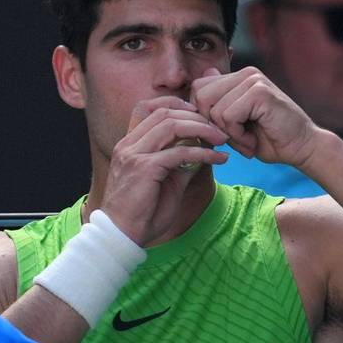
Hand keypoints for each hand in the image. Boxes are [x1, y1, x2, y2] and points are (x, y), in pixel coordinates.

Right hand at [101, 96, 227, 245]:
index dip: (176, 106)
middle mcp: (128, 145)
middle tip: (218, 131)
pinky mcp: (145, 168)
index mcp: (128, 145)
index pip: (148, 108)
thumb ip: (179, 164)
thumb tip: (201, 152)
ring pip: (172, 125)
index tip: (199, 116)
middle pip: (164, 112)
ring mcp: (134, 154)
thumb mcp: (164, 183)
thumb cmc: (140, 215)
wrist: (121, 236)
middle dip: (196, 117)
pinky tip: (217, 158)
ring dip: (202, 129)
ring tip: (221, 140)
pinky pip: (180, 152)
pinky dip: (203, 152)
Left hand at [190, 67, 319, 167]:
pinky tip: (252, 140)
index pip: (198, 88)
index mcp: (237, 78)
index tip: (221, 133)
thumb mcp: (233, 126)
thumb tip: (194, 86)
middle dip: (212, 125)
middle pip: (201, 96)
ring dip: (228, 135)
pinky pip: (229, 117)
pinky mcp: (260, 92)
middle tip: (234, 138)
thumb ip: (216, 110)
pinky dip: (237, 136)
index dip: (202, 116)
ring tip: (247, 140)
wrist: (300, 148)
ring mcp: (253, 80)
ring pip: (215, 110)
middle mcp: (245, 74)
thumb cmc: (266, 140)